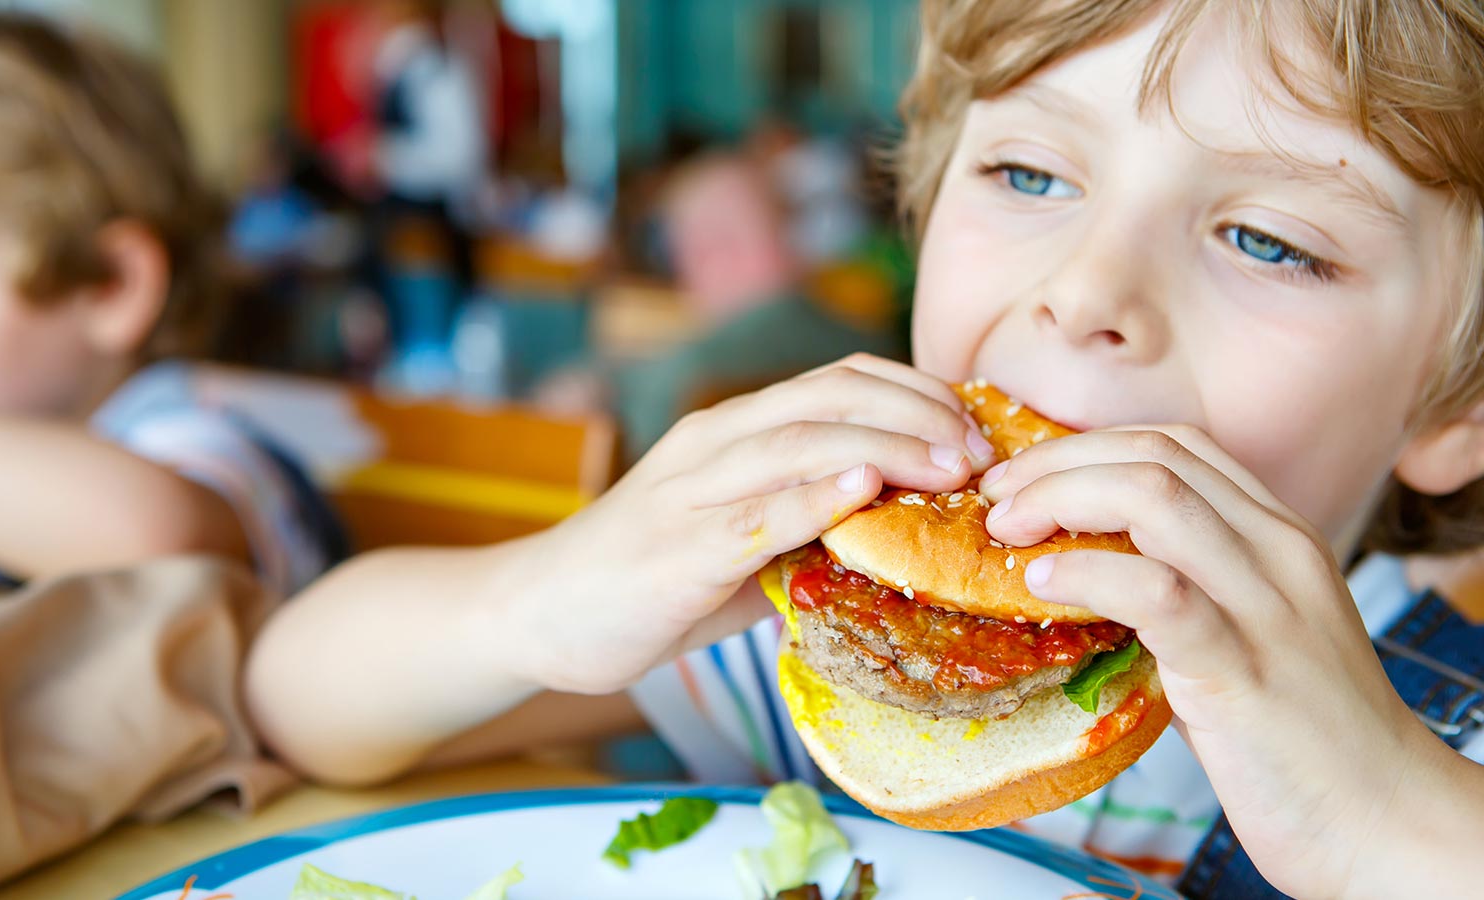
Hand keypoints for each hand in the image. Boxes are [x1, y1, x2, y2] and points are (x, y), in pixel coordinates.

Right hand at [498, 354, 997, 695]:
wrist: (538, 610)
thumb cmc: (648, 577)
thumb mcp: (740, 537)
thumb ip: (806, 521)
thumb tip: (900, 526)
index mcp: (732, 431)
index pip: (837, 382)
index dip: (914, 392)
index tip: (975, 426)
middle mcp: (713, 443)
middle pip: (827, 397)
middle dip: (916, 413)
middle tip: (981, 451)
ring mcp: (690, 492)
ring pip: (797, 442)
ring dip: (885, 446)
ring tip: (950, 465)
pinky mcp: (675, 550)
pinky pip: (752, 514)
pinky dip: (811, 497)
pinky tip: (862, 490)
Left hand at [977, 426, 1458, 898]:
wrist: (1381, 818)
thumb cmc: (1298, 734)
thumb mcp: (1244, 632)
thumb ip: (1181, 587)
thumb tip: (1074, 565)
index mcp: (1278, 537)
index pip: (1176, 445)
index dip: (1085, 448)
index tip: (1022, 479)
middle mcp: (1278, 554)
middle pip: (1154, 457)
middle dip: (1058, 465)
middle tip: (996, 501)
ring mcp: (1265, 608)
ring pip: (1155, 499)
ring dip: (1061, 500)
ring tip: (1008, 532)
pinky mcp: (1244, 671)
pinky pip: (1157, 592)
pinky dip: (1088, 574)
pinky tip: (1041, 584)